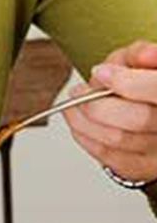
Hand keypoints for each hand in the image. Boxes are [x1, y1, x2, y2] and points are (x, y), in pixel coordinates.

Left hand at [63, 40, 156, 183]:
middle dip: (97, 103)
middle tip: (78, 91)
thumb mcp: (139, 59)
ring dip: (84, 120)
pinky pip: (110, 158)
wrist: (144, 106)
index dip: (127, 83)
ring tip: (73, 104)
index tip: (99, 72)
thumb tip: (148, 55)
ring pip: (119, 139)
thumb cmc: (141, 80)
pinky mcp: (145, 168)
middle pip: (137, 120)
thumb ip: (141, 54)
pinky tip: (79, 122)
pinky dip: (85, 136)